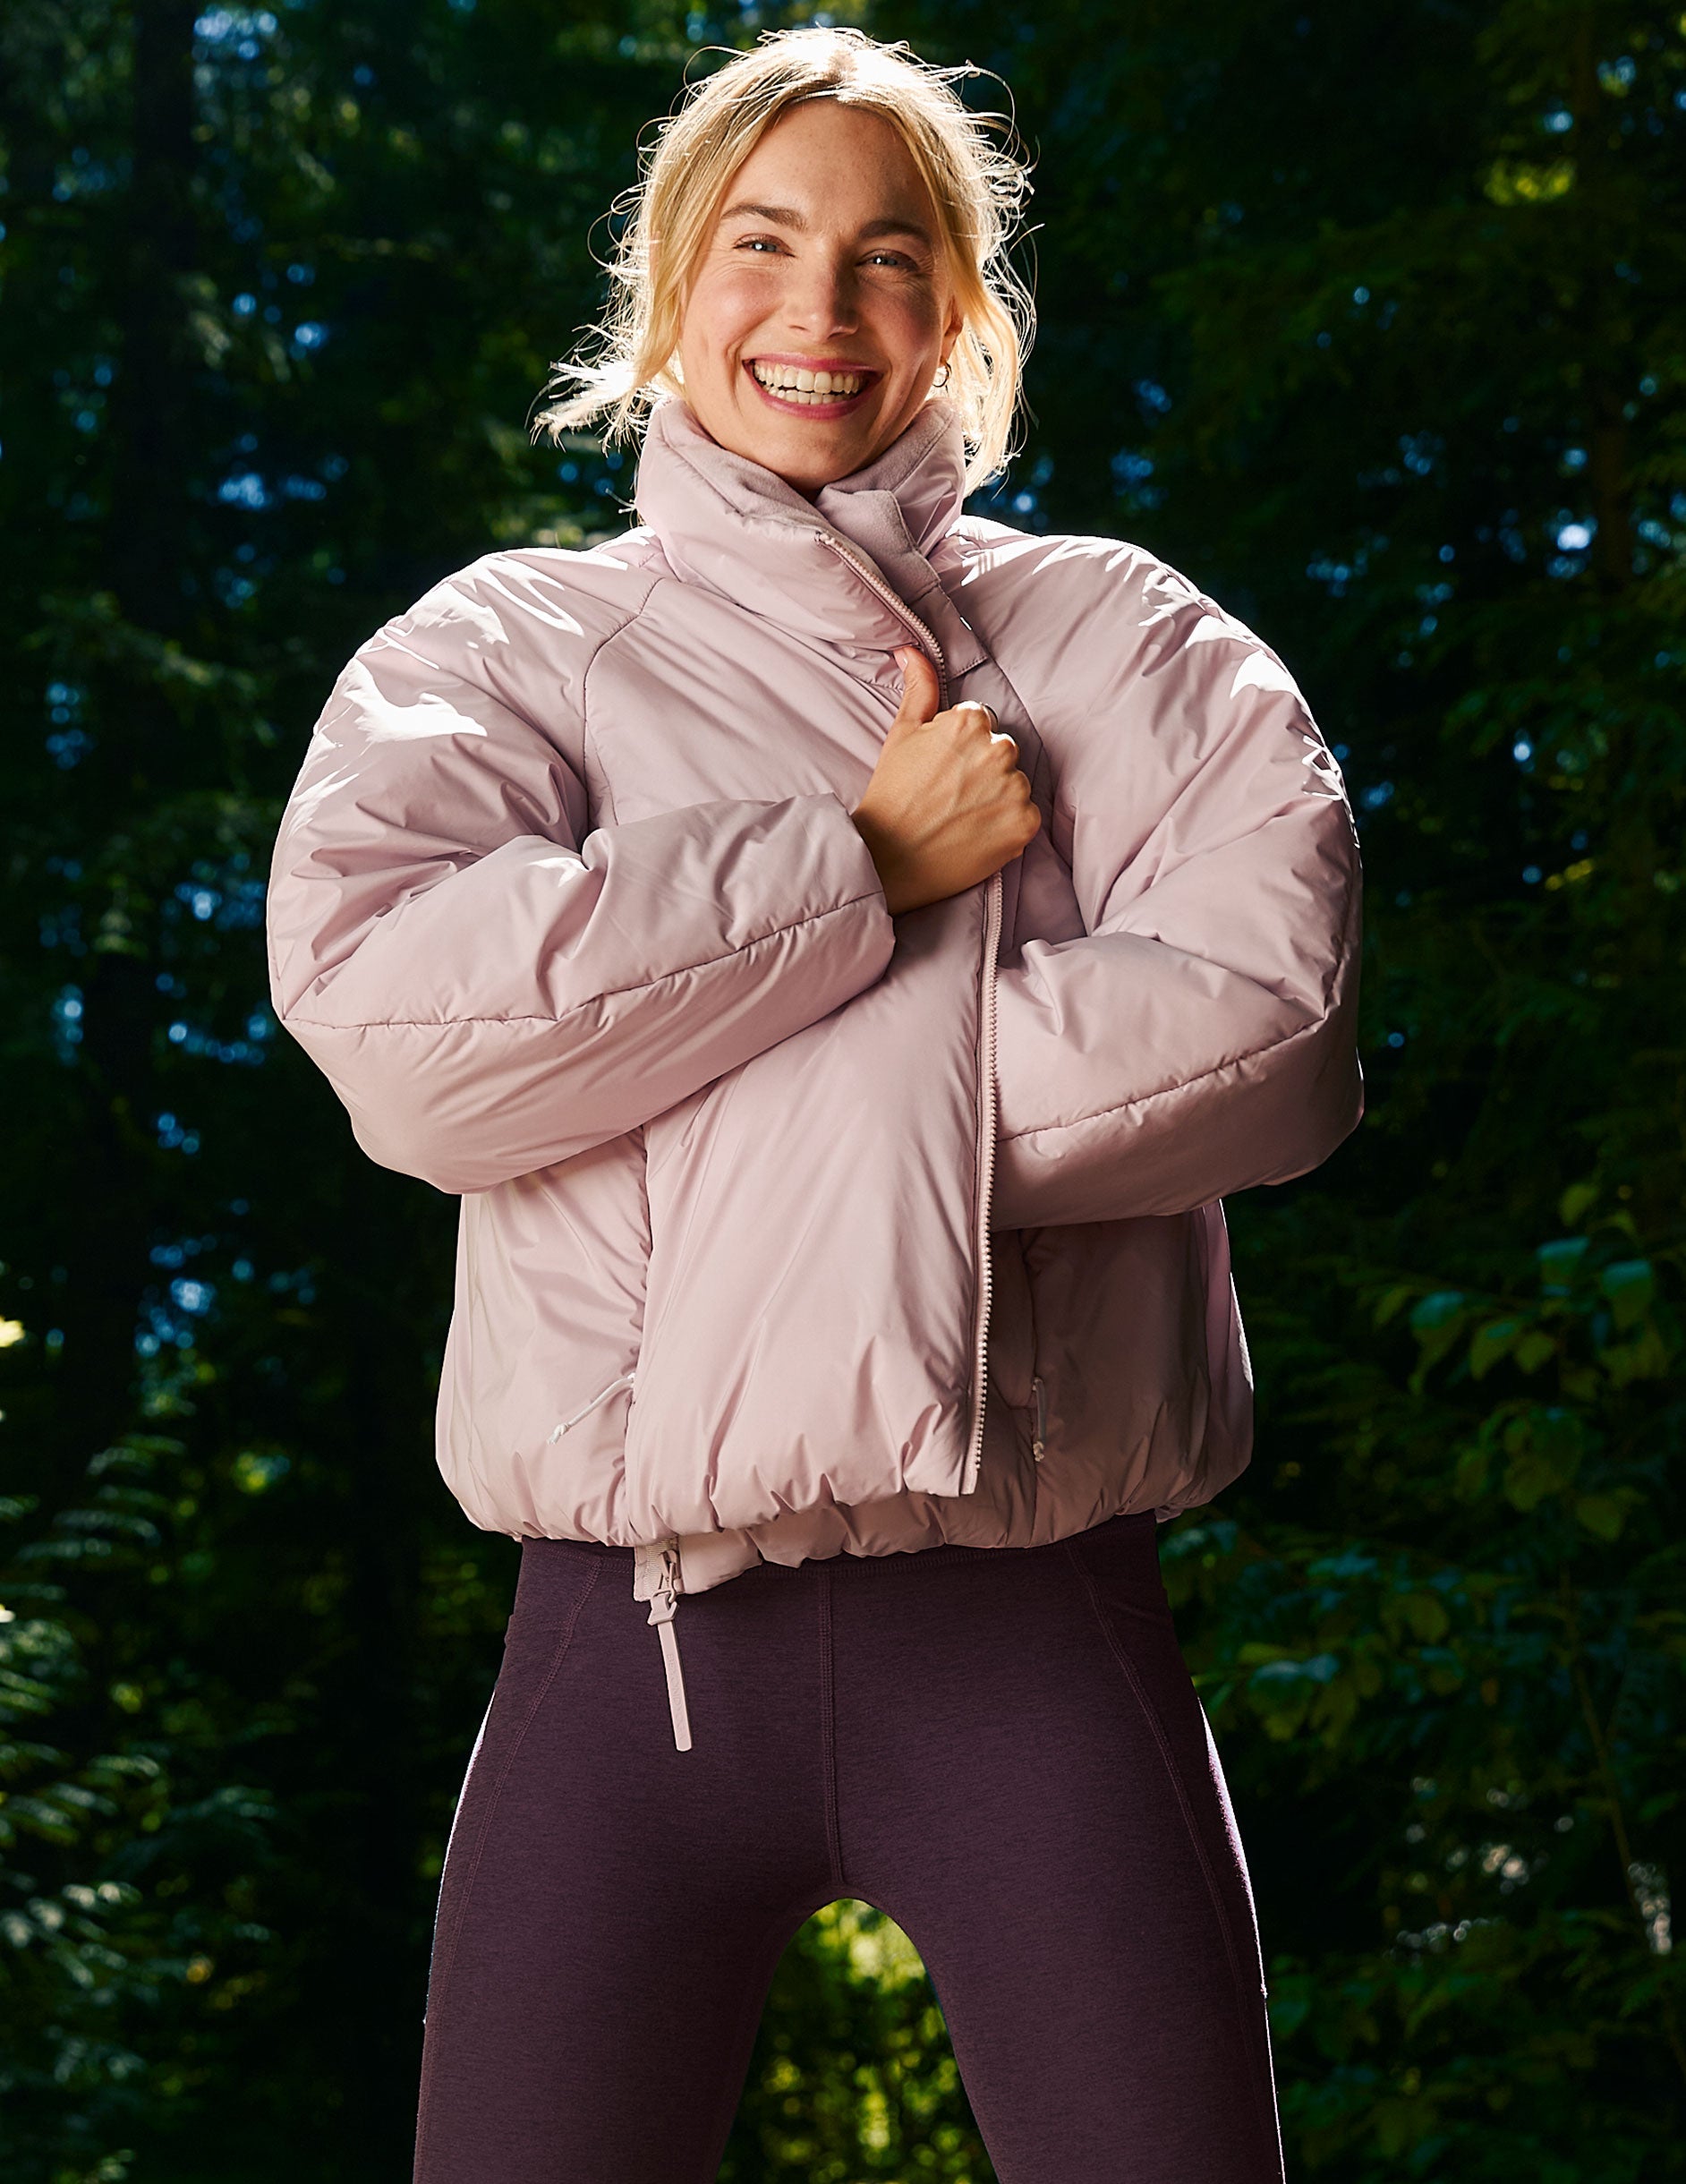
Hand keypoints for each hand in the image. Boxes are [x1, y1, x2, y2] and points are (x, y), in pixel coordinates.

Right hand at [851, 648, 1040, 915]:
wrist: (890, 859)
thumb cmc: (892, 796)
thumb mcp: (900, 734)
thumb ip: (919, 688)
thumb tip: (913, 650)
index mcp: (970, 721)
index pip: (979, 724)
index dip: (957, 749)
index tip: (940, 771)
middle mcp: (999, 749)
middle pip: (1000, 752)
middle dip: (981, 769)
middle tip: (949, 796)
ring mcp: (1014, 788)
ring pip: (1014, 783)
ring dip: (996, 797)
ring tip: (961, 816)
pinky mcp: (1024, 824)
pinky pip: (1026, 816)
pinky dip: (1007, 825)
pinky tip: (976, 833)